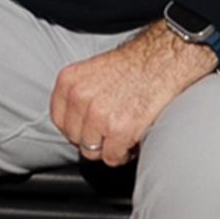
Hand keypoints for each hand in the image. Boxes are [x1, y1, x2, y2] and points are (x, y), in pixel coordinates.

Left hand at [50, 21, 216, 165]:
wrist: (160, 62)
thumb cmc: (132, 66)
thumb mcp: (91, 72)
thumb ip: (78, 94)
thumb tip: (76, 121)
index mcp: (69, 81)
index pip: (59, 120)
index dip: (76, 129)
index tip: (88, 130)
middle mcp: (79, 98)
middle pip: (75, 138)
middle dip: (93, 139)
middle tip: (110, 134)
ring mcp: (98, 114)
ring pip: (92, 150)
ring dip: (108, 148)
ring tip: (122, 136)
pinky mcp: (119, 129)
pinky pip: (112, 156)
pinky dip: (123, 154)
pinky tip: (131, 140)